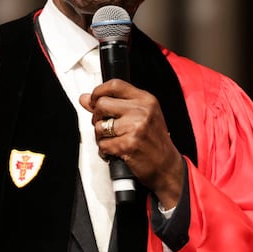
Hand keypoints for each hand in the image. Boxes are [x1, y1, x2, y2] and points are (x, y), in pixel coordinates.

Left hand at [79, 79, 183, 208]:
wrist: (167, 166)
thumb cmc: (154, 141)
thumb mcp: (141, 116)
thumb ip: (114, 105)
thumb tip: (85, 98)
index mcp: (146, 100)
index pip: (115, 85)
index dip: (98, 92)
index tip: (94, 100)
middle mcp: (141, 111)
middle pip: (102, 104)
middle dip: (97, 117)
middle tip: (104, 125)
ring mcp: (135, 128)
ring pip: (99, 126)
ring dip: (100, 136)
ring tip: (112, 140)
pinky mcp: (128, 145)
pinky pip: (103, 144)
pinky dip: (105, 150)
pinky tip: (115, 150)